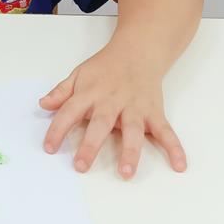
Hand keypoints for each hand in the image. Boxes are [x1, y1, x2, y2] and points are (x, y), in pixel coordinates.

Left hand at [38, 46, 187, 179]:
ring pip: (133, 130)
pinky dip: (175, 147)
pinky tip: (180, 165)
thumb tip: (43, 104)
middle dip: (91, 145)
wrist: (138, 50)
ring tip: (126, 173)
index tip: (49, 148)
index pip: (69, 111)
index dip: (57, 129)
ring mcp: (135, 107)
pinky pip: (166, 131)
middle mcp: (112, 101)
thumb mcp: (79, 74)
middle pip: (100, 124)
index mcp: (90, 93)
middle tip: (81, 166)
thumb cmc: (106, 67)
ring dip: (130, 152)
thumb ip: (61, 91)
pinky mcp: (154, 112)